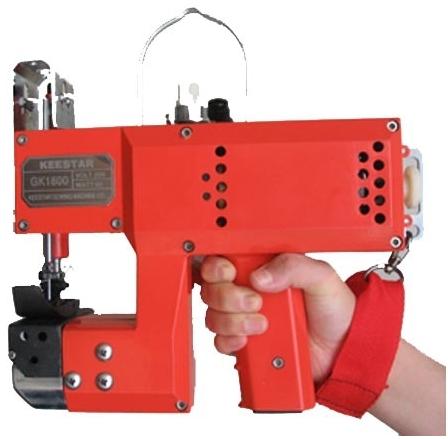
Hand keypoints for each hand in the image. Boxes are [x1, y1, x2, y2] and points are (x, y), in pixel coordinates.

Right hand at [200, 254, 355, 383]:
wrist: (342, 349)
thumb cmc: (334, 309)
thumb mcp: (321, 278)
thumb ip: (294, 266)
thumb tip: (260, 276)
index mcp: (262, 267)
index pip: (224, 260)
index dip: (217, 266)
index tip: (230, 273)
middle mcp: (248, 290)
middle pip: (211, 288)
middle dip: (227, 297)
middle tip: (255, 302)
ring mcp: (244, 317)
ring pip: (213, 315)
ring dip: (232, 321)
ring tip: (262, 324)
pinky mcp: (246, 342)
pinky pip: (221, 342)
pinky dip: (231, 342)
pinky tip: (250, 340)